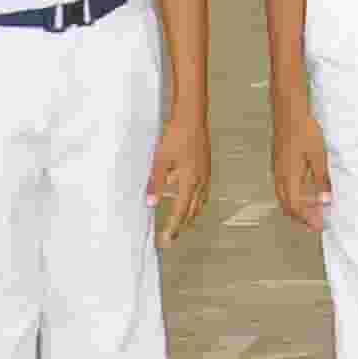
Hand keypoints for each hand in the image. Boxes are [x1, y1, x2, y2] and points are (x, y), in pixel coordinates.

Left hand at [146, 112, 211, 242]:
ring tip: (180, 224)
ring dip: (190, 216)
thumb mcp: (160, 161)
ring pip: (200, 203)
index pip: (180, 211)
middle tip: (172, 237)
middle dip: (181, 226)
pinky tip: (190, 202)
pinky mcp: (206, 169)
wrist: (192, 119)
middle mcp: (200, 182)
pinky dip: (196, 203)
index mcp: (189, 181)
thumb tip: (151, 203)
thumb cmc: (175, 137)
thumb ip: (156, 184)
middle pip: (192, 211)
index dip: (172, 226)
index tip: (166, 239)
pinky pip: (203, 193)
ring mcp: (206, 176)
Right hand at [274, 112, 331, 233]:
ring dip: (297, 208)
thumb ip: (321, 179)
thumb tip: (325, 200)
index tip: (319, 226)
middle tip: (317, 224)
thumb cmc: (304, 130)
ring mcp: (277, 171)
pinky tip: (304, 194)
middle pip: (288, 206)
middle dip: (302, 217)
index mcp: (289, 176)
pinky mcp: (278, 165)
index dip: (308, 218)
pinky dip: (294, 197)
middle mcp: (280, 176)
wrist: (289, 112)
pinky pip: (283, 188)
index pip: (297, 207)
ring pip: (285, 198)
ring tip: (312, 213)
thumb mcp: (319, 155)